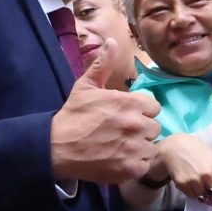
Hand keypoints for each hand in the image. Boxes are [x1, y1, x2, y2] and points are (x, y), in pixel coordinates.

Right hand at [51, 49, 163, 183]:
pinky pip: (145, 164)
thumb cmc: (73, 116)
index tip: (129, 115)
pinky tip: (121, 159)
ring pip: (151, 146)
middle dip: (142, 129)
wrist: (57, 147)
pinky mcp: (131, 168)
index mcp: (129, 103)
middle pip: (154, 127)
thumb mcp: (86, 86)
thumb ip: (103, 64)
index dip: (142, 111)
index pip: (154, 107)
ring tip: (122, 146)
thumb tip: (112, 42)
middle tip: (124, 132)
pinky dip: (136, 164)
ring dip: (140, 147)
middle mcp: (136, 124)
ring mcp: (135, 148)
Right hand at [158, 133, 211, 210]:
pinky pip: (194, 197)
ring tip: (203, 190)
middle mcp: (209, 176)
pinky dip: (195, 195)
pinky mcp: (184, 185)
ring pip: (205, 200)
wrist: (175, 148)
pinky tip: (193, 185)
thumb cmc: (199, 153)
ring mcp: (195, 182)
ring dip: (206, 199)